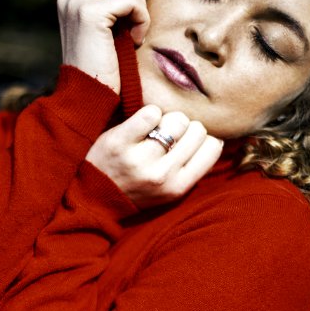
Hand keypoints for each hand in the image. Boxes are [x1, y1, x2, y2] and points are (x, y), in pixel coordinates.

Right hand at [57, 0, 148, 94]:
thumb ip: (114, 5)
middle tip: (137, 20)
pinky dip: (141, 17)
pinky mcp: (88, 15)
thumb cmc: (106, 71)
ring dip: (139, 1)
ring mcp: (76, 3)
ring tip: (137, 30)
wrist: (89, 100)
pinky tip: (136, 40)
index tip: (132, 17)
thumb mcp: (108, 32)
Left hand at [86, 105, 224, 208]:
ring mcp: (140, 159)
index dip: (204, 138)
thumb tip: (215, 139)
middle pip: (196, 129)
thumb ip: (191, 169)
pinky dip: (149, 113)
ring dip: (168, 119)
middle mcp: (162, 175)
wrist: (94, 197)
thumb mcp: (170, 190)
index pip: (212, 147)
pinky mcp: (120, 142)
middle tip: (170, 135)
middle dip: (186, 127)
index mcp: (178, 187)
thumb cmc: (138, 188)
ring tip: (155, 129)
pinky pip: (150, 113)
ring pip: (176, 119)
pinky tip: (142, 123)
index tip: (189, 141)